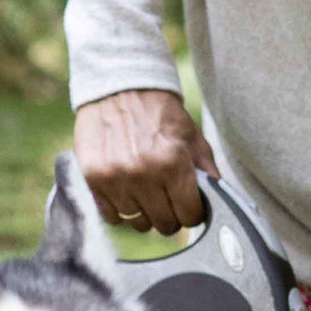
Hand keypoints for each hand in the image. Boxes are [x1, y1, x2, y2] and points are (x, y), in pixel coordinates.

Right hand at [73, 88, 218, 235]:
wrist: (121, 87)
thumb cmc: (161, 114)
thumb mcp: (193, 137)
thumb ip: (207, 173)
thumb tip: (218, 205)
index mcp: (173, 163)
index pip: (189, 216)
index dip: (192, 212)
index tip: (187, 204)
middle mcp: (143, 173)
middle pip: (164, 224)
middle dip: (170, 214)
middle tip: (167, 198)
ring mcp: (115, 178)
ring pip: (137, 223)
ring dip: (144, 212)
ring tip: (145, 191)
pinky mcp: (93, 178)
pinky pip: (112, 217)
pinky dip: (121, 210)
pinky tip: (126, 191)